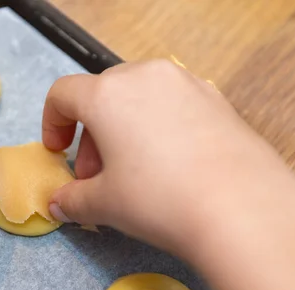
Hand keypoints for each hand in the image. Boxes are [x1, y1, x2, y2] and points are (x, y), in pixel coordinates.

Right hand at [44, 61, 294, 289]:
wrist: (241, 208)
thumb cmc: (159, 199)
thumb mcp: (104, 205)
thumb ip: (73, 200)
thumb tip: (59, 204)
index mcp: (108, 94)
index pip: (64, 94)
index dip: (52, 123)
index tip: (59, 153)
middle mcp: (146, 77)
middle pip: (103, 95)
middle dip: (91, 135)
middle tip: (96, 176)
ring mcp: (187, 84)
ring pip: (141, 99)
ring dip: (125, 131)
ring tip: (134, 173)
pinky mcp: (218, 100)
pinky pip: (175, 106)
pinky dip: (160, 128)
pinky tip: (172, 166)